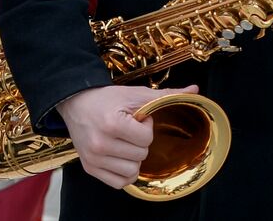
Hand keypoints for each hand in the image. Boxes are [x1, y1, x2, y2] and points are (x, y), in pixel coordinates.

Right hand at [55, 84, 197, 188]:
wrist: (77, 104)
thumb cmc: (108, 99)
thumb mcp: (136, 94)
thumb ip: (166, 95)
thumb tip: (195, 89)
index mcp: (112, 125)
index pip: (146, 139)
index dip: (146, 127)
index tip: (137, 119)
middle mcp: (100, 145)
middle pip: (140, 155)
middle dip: (140, 142)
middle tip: (130, 129)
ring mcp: (93, 159)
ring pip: (131, 171)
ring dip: (134, 157)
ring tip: (125, 142)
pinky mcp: (89, 168)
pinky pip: (118, 183)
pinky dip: (125, 173)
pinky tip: (123, 157)